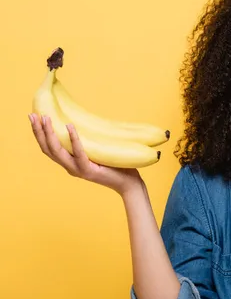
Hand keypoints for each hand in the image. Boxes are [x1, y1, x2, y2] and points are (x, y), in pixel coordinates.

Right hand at [29, 114, 143, 195]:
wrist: (129, 182)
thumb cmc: (115, 164)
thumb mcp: (97, 150)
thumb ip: (89, 141)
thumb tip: (86, 120)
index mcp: (70, 163)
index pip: (49, 148)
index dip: (39, 134)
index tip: (34, 117)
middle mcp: (70, 167)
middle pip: (48, 149)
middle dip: (38, 131)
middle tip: (32, 115)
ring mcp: (78, 170)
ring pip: (58, 151)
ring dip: (50, 133)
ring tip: (46, 118)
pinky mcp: (89, 171)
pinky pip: (79, 153)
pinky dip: (73, 139)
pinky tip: (70, 126)